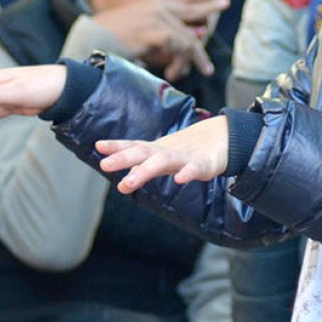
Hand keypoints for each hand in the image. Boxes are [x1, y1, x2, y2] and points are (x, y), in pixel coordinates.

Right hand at [91, 0, 228, 81]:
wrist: (91, 38)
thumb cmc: (114, 38)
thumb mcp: (142, 31)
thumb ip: (166, 34)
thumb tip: (196, 36)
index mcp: (156, 5)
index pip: (187, 3)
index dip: (205, 4)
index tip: (222, 2)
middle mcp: (159, 7)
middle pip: (193, 14)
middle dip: (209, 18)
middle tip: (223, 15)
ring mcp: (157, 18)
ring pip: (187, 39)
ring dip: (188, 60)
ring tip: (180, 73)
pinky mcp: (153, 31)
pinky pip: (177, 48)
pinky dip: (178, 63)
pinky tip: (172, 73)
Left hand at [95, 115, 229, 193]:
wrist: (222, 138)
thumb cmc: (187, 149)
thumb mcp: (162, 156)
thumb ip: (142, 164)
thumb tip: (120, 177)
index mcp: (156, 150)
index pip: (134, 146)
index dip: (117, 146)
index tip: (98, 146)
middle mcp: (166, 151)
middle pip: (142, 153)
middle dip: (123, 158)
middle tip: (104, 166)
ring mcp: (184, 157)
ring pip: (163, 162)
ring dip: (144, 171)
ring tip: (127, 182)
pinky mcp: (203, 164)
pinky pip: (194, 169)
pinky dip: (187, 173)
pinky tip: (179, 180)